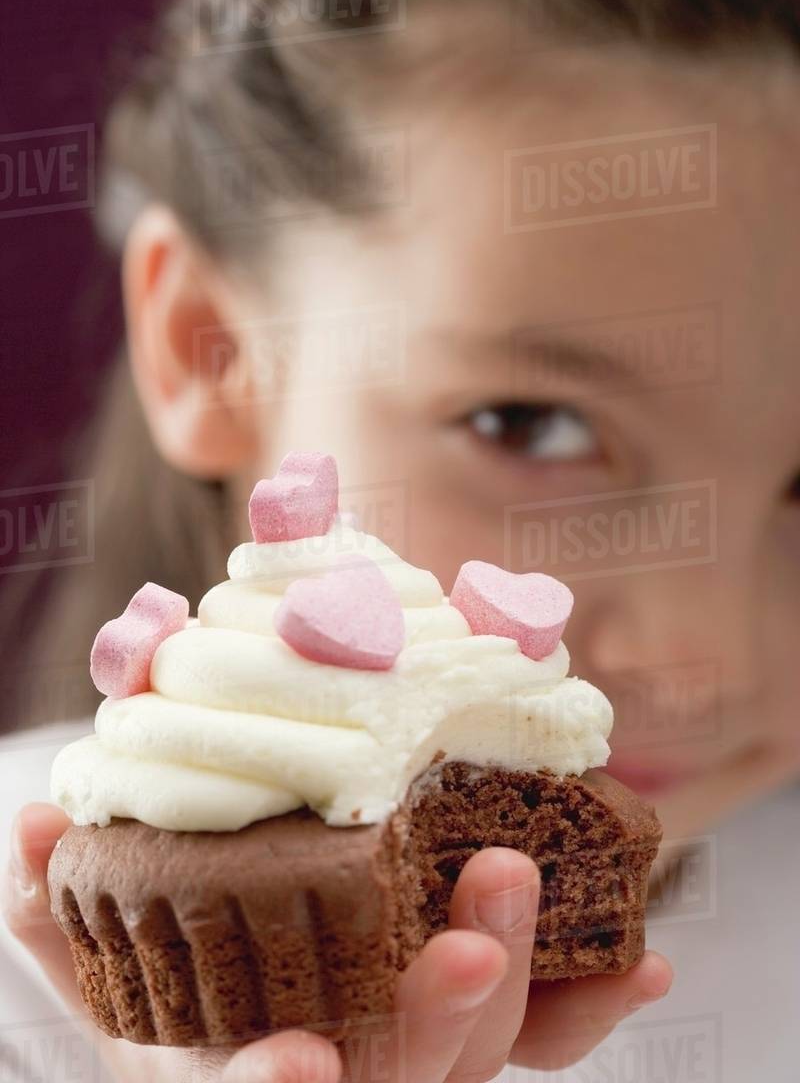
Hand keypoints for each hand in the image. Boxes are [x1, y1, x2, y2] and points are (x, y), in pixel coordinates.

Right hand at [4, 804, 671, 1081]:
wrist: (283, 1061)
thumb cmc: (198, 1026)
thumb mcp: (126, 988)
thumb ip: (73, 923)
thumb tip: (29, 825)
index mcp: (259, 1078)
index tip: (297, 1057)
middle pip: (418, 1080)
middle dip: (446, 1013)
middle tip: (471, 930)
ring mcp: (427, 1074)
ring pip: (490, 1055)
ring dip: (528, 976)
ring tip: (522, 875)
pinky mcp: (483, 1045)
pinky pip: (552, 1044)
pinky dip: (592, 1007)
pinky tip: (645, 965)